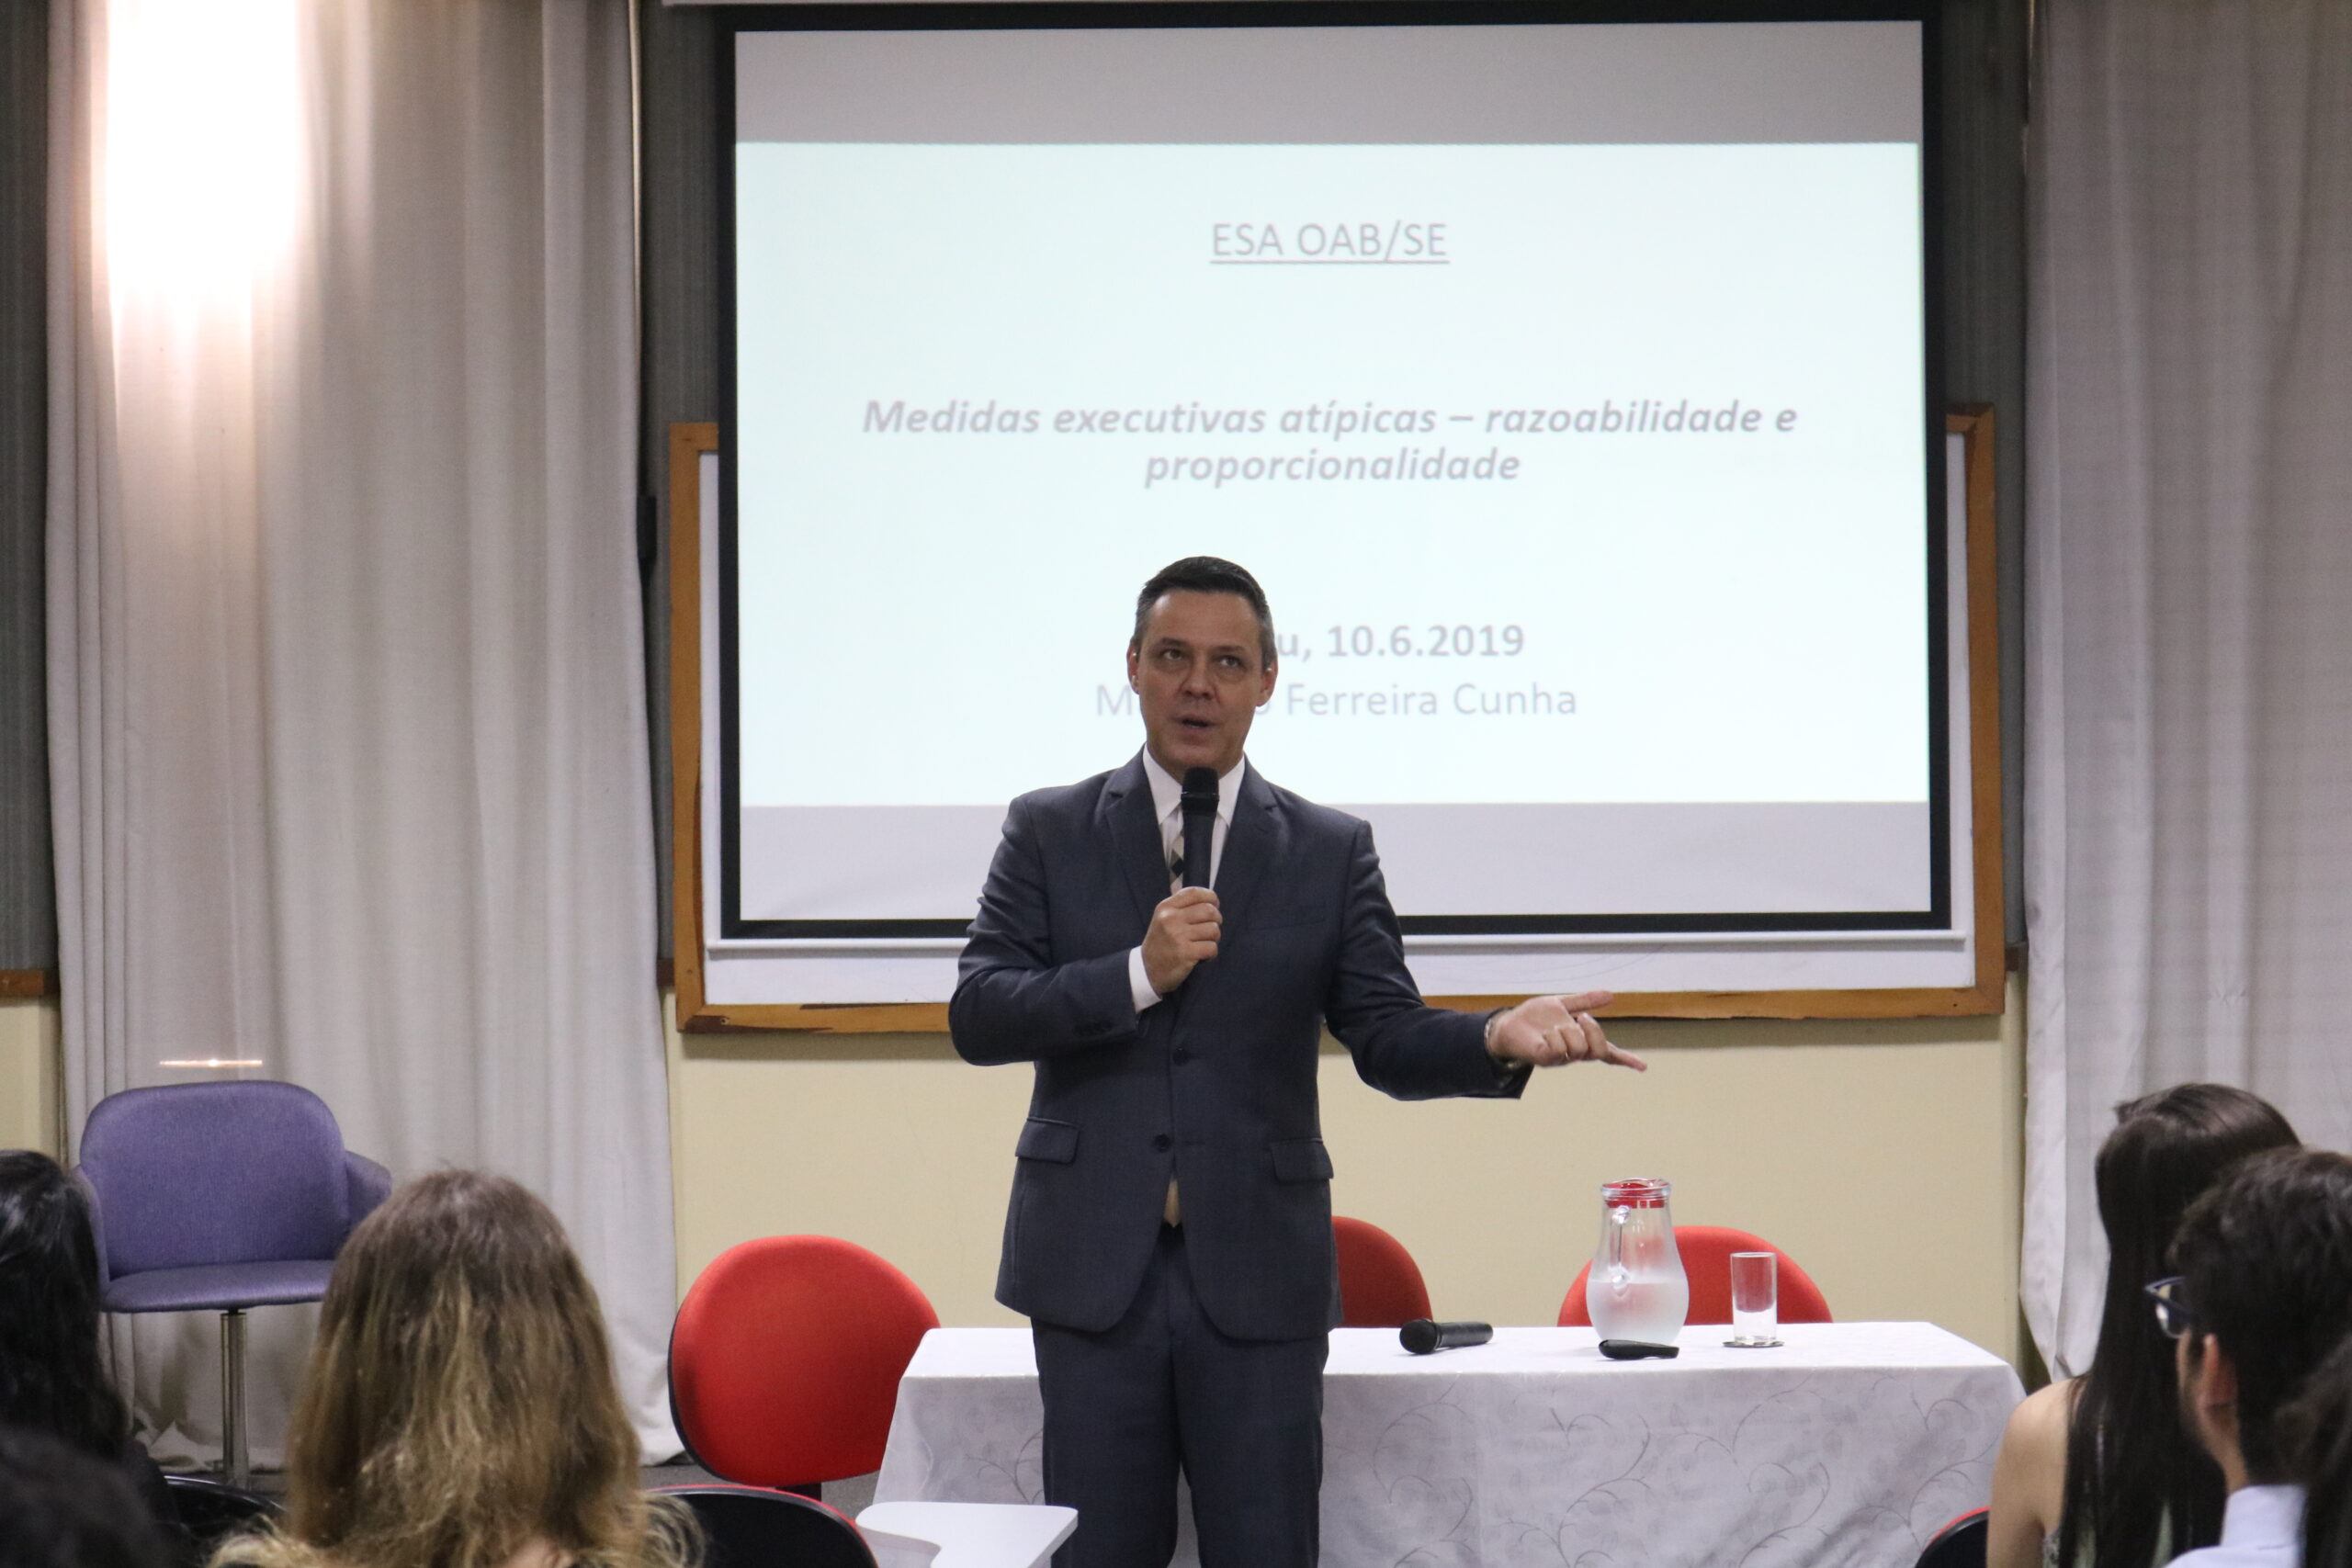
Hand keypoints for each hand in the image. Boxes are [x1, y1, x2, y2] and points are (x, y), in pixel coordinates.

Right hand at [1142, 886, 1221, 994]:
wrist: (1147, 970)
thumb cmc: (1161, 942)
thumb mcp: (1163, 918)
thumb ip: (1182, 906)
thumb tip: (1210, 898)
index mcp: (1165, 907)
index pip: (1194, 893)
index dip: (1211, 898)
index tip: (1214, 906)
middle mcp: (1170, 919)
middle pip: (1209, 911)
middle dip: (1216, 920)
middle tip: (1211, 929)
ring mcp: (1177, 936)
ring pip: (1213, 930)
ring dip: (1214, 939)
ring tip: (1204, 943)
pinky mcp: (1185, 954)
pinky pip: (1211, 948)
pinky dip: (1211, 953)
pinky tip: (1203, 956)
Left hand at [1487, 990, 1645, 1071]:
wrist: (1509, 1023)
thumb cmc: (1535, 1018)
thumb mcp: (1563, 1004)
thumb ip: (1585, 1001)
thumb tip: (1610, 995)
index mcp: (1581, 1041)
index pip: (1607, 1054)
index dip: (1626, 1059)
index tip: (1643, 1066)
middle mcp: (1574, 1053)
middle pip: (1599, 1051)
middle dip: (1595, 1031)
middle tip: (1581, 1018)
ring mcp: (1560, 1058)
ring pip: (1579, 1049)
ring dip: (1568, 1031)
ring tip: (1554, 1026)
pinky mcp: (1545, 1059)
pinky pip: (1558, 1050)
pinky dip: (1554, 1036)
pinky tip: (1546, 1033)